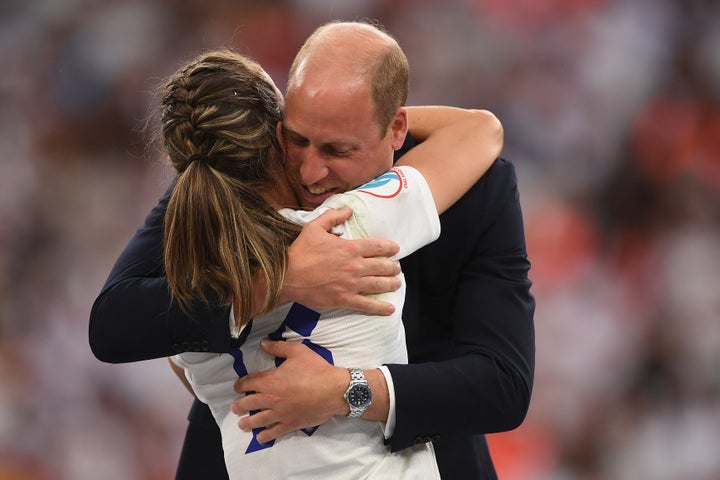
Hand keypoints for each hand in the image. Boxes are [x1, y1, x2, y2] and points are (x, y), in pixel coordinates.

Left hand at [232, 339, 348, 443]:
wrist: (333, 390)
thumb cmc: (315, 369)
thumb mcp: (297, 351)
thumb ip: (278, 347)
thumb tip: (263, 343)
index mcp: (270, 381)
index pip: (248, 383)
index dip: (240, 385)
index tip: (237, 387)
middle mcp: (271, 399)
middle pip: (249, 404)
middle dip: (239, 406)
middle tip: (236, 408)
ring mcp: (280, 413)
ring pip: (258, 420)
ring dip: (247, 423)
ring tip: (242, 425)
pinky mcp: (291, 424)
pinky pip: (274, 432)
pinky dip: (266, 436)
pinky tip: (260, 438)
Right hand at [280, 207, 401, 314]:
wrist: (287, 276)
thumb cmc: (300, 252)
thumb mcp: (314, 227)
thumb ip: (332, 216)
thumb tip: (348, 210)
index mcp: (350, 248)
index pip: (378, 246)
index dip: (390, 248)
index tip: (396, 249)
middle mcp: (355, 266)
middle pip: (383, 266)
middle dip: (393, 267)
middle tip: (397, 268)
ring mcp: (351, 284)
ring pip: (379, 284)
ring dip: (391, 284)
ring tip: (397, 283)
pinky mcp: (345, 299)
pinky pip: (368, 305)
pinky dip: (381, 307)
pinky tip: (390, 308)